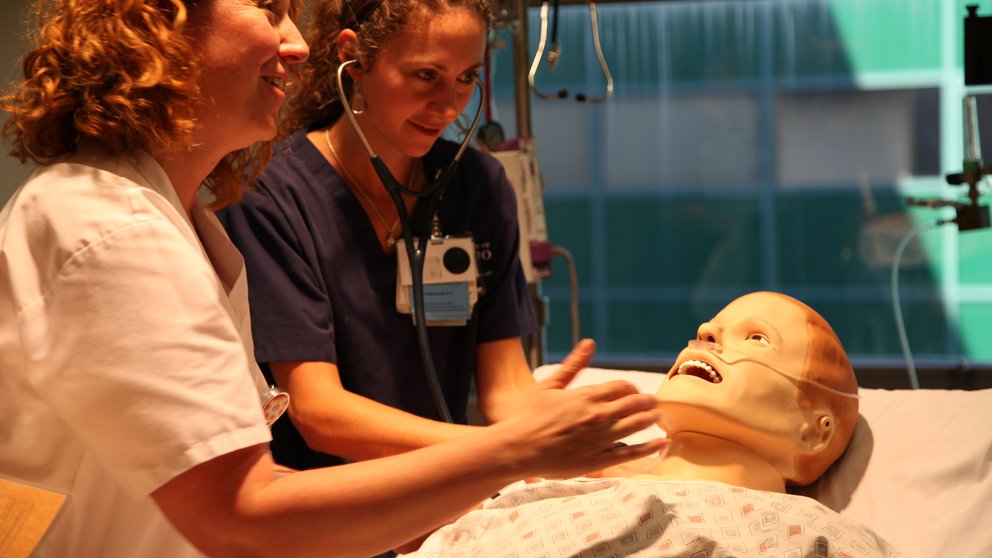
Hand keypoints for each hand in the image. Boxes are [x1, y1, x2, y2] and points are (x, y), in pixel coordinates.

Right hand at [492, 339, 667, 479]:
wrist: (517, 448)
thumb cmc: (528, 416)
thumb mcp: (549, 385)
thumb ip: (573, 365)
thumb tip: (589, 343)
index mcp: (587, 396)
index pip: (623, 386)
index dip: (632, 387)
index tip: (633, 391)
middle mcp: (598, 416)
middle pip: (636, 404)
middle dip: (648, 401)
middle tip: (654, 402)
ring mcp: (601, 439)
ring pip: (638, 425)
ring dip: (652, 419)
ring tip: (658, 417)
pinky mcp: (599, 460)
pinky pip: (632, 453)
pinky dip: (650, 447)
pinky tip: (661, 443)